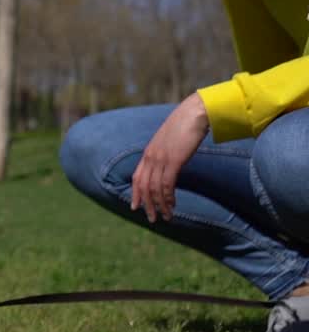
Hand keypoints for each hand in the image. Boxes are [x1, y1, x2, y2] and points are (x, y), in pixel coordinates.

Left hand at [131, 93, 209, 222]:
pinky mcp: (174, 160)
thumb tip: (169, 162)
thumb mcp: (170, 141)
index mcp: (149, 152)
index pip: (137, 177)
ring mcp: (161, 158)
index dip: (135, 194)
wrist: (195, 112)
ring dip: (159, 205)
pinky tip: (172, 205)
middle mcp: (151, 156)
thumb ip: (166, 152)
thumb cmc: (186, 125)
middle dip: (147, 205)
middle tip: (152, 219)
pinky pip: (167, 184)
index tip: (135, 207)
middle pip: (143, 186)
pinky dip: (168, 197)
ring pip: (154, 188)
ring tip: (166, 217)